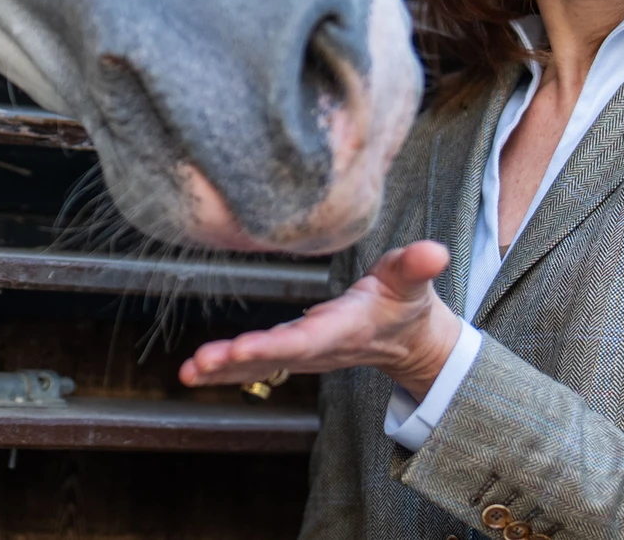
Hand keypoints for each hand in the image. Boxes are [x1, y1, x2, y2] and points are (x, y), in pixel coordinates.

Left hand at [179, 240, 463, 397]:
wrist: (407, 339)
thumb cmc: (405, 301)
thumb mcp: (412, 279)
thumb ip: (417, 265)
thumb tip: (435, 251)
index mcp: (345, 328)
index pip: (306, 339)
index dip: (275, 345)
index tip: (244, 348)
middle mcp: (319, 347)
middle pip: (273, 357)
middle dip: (236, 361)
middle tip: (200, 363)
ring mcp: (303, 354)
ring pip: (259, 366)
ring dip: (222, 369)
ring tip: (188, 372)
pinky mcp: (292, 353)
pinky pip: (255, 364)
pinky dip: (225, 368)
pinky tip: (194, 370)